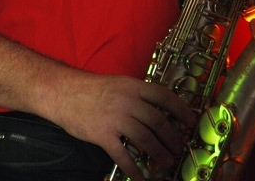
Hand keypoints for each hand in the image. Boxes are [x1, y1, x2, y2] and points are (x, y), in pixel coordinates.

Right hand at [46, 71, 194, 180]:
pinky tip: (141, 176)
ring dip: (160, 153)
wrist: (64, 92)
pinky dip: (135, 168)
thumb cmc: (91, 88)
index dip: (181, 109)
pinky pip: (123, 155)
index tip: (191, 120)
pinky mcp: (103, 135)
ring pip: (146, 138)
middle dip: (173, 137)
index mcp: (133, 86)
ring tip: (168, 162)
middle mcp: (127, 101)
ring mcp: (115, 118)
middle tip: (179, 147)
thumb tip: (158, 108)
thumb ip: (137, 94)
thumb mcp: (119, 83)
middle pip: (158, 121)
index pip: (164, 96)